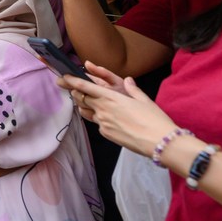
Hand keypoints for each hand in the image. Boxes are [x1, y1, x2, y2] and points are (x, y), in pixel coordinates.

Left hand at [61, 70, 175, 156]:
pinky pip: (97, 123)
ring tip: (86, 102)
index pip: (84, 87)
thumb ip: (132, 89)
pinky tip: (105, 118)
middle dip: (75, 92)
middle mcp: (103, 109)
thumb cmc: (154, 119)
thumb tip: (128, 80)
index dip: (71, 81)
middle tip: (72, 88)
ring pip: (86, 111)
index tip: (62, 77)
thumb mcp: (144, 100)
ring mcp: (102, 123)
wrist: (159, 143)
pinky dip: (97, 118)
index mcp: (111, 97)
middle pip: (81, 98)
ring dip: (83, 105)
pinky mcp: (105, 134)